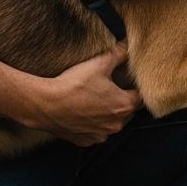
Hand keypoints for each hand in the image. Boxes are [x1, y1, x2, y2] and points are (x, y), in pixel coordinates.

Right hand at [22, 44, 142, 145]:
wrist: (45, 105)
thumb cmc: (73, 85)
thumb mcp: (99, 63)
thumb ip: (119, 53)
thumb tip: (130, 44)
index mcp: (124, 106)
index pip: (141, 97)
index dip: (135, 87)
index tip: (128, 81)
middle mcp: (116, 124)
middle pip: (128, 111)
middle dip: (123, 99)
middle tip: (112, 87)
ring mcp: (101, 135)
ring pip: (113, 123)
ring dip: (109, 113)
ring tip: (96, 99)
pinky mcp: (86, 141)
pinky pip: (97, 132)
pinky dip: (94, 124)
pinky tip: (84, 112)